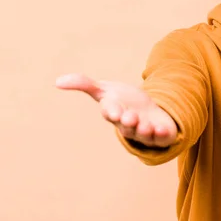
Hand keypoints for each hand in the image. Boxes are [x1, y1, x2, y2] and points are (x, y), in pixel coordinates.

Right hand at [55, 73, 177, 147]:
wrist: (149, 110)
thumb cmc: (124, 101)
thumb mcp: (106, 90)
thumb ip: (84, 84)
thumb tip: (57, 81)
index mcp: (115, 114)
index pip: (111, 113)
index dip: (112, 111)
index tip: (113, 109)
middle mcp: (129, 126)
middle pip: (127, 126)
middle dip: (128, 122)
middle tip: (129, 116)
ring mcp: (145, 132)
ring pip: (143, 134)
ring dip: (144, 130)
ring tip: (145, 125)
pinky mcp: (162, 135)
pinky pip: (162, 138)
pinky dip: (163, 135)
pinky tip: (163, 129)